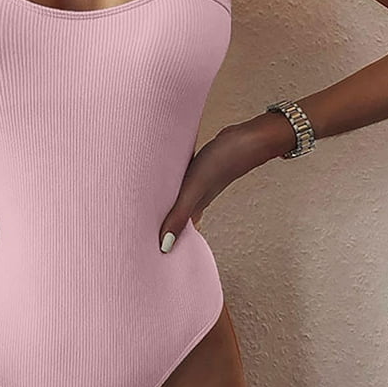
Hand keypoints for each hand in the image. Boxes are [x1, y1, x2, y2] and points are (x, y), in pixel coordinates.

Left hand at [158, 121, 274, 251]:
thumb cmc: (222, 162)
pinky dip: (172, 183)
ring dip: (165, 202)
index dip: (164, 239)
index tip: (147, 247)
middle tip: (140, 228)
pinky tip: (166, 178)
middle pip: (176, 216)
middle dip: (160, 223)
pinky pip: (183, 181)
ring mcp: (200, 183)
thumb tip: (165, 245)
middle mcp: (197, 198)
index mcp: (195, 209)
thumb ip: (179, 215)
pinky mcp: (201, 168)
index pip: (177, 232)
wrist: (248, 138)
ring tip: (146, 205)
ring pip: (179, 198)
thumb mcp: (194, 190)